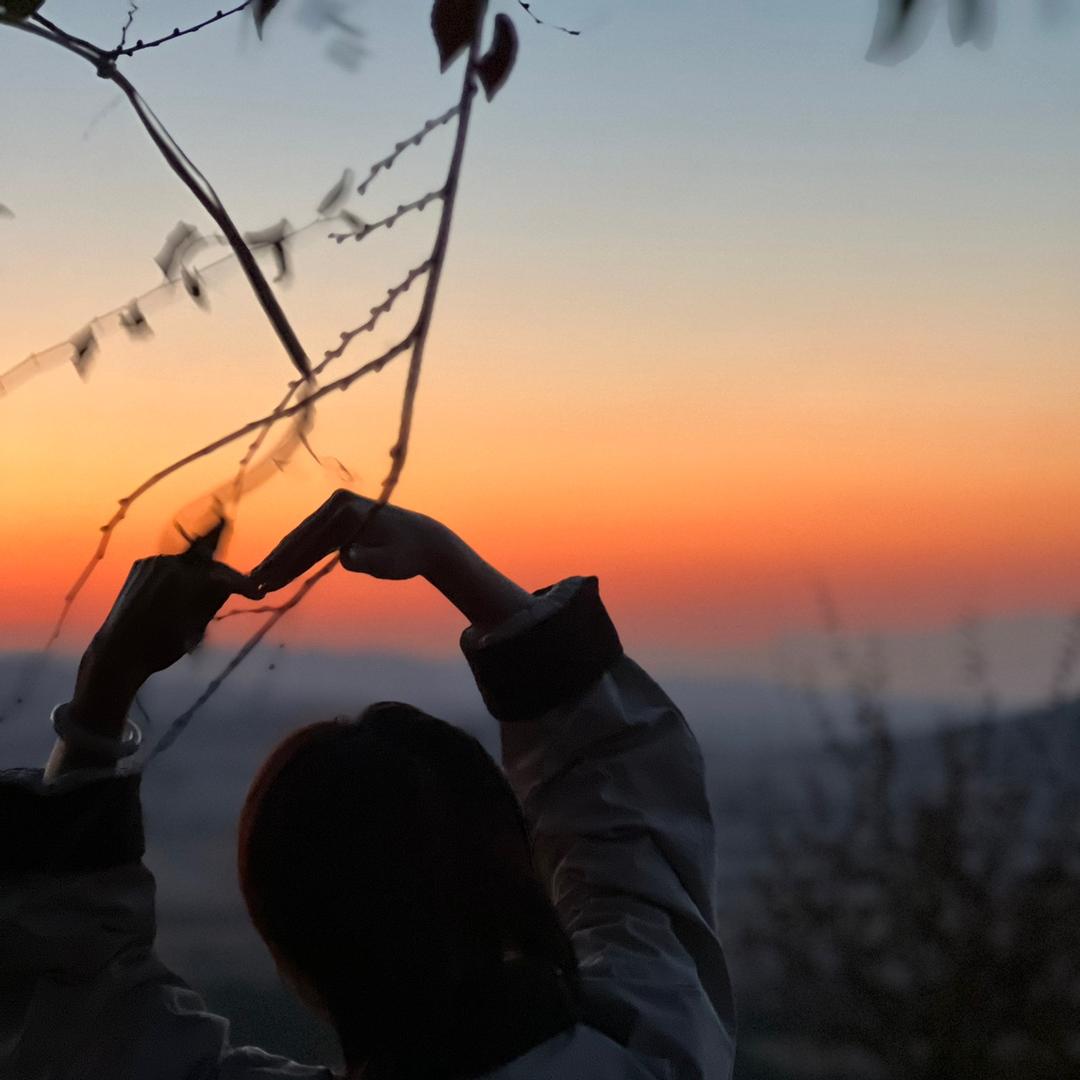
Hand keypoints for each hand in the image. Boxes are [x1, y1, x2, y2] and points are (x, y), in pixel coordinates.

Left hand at [71, 550, 253, 736]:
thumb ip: (215, 598)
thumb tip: (232, 583)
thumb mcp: (197, 625)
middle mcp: (173, 563)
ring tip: (205, 590)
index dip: (244, 583)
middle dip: (223, 575)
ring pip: (188, 561)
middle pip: (209, 563)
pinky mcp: (141, 564)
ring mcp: (154, 561)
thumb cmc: (161, 645)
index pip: (226, 575)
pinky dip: (178, 574)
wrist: (119, 650)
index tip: (257, 593)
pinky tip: (179, 590)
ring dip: (199, 573)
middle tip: (237, 587)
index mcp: (189, 580)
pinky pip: (168, 564)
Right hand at [250, 489, 447, 592]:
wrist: (426, 541)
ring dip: (283, 558)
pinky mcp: (340, 511)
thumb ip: (367, 559)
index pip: (309, 543)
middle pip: (301, 537)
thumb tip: (345, 555)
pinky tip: (281, 566)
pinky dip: (298, 551)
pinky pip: (314, 535)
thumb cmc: (408, 555)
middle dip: (277, 562)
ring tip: (260, 577)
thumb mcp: (390, 562)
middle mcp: (339, 502)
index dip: (286, 565)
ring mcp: (338, 504)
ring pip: (303, 536)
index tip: (266, 583)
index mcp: (348, 512)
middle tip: (252, 583)